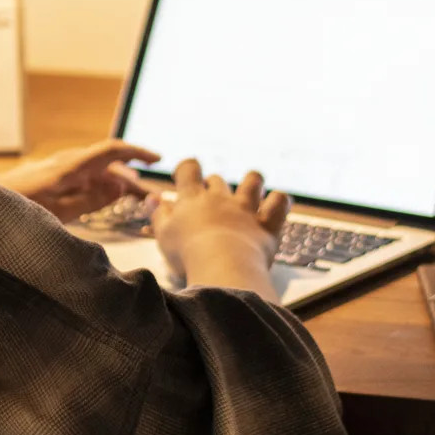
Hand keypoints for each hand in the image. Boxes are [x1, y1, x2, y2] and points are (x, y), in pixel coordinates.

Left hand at [0, 140, 159, 222]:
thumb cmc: (17, 209)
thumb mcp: (59, 212)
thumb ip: (91, 199)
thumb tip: (120, 185)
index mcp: (71, 166)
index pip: (112, 150)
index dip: (137, 152)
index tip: (158, 159)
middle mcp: (66, 162)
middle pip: (107, 164)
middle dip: (131, 177)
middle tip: (150, 198)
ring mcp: (57, 169)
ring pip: (95, 171)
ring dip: (115, 183)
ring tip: (132, 202)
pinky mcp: (49, 178)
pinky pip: (81, 178)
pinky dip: (98, 188)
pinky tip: (103, 201)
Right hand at [152, 160, 290, 294]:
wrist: (222, 266)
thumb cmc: (187, 253)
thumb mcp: (163, 234)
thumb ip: (158, 213)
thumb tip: (154, 197)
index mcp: (192, 198)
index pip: (189, 169)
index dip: (188, 169)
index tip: (185, 178)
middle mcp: (220, 198)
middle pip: (217, 180)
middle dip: (213, 185)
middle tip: (209, 203)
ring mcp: (246, 209)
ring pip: (252, 181)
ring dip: (251, 182)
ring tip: (248, 190)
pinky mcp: (266, 223)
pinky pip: (279, 202)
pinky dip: (279, 200)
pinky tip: (276, 204)